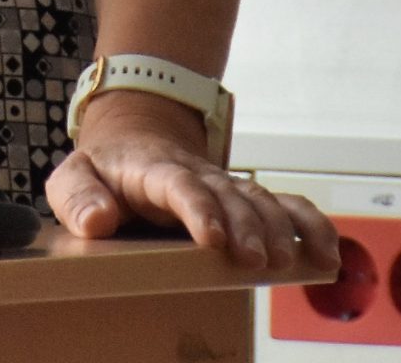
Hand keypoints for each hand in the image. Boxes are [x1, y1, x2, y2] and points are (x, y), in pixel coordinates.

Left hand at [45, 91, 338, 272]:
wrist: (134, 139)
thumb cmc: (104, 170)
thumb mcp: (73, 177)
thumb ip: (76, 197)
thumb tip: (96, 221)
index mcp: (155, 169)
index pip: (178, 184)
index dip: (198, 209)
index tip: (213, 238)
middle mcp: (198, 174)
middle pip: (229, 195)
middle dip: (246, 226)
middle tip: (256, 260)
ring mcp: (226, 184)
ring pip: (261, 199)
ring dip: (279, 228)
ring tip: (288, 261)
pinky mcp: (246, 197)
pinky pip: (287, 205)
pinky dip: (311, 225)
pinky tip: (327, 254)